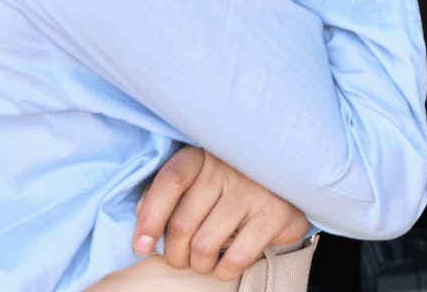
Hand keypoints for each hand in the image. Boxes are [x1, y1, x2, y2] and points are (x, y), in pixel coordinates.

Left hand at [133, 146, 310, 279]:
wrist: (286, 185)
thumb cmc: (229, 188)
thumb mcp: (198, 179)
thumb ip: (169, 192)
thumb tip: (141, 216)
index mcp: (203, 156)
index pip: (169, 182)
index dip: (150, 218)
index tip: (142, 246)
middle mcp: (228, 169)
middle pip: (181, 223)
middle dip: (174, 254)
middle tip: (180, 259)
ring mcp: (253, 191)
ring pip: (204, 245)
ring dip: (198, 264)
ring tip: (204, 262)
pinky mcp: (274, 214)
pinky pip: (236, 257)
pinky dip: (224, 270)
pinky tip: (225, 266)